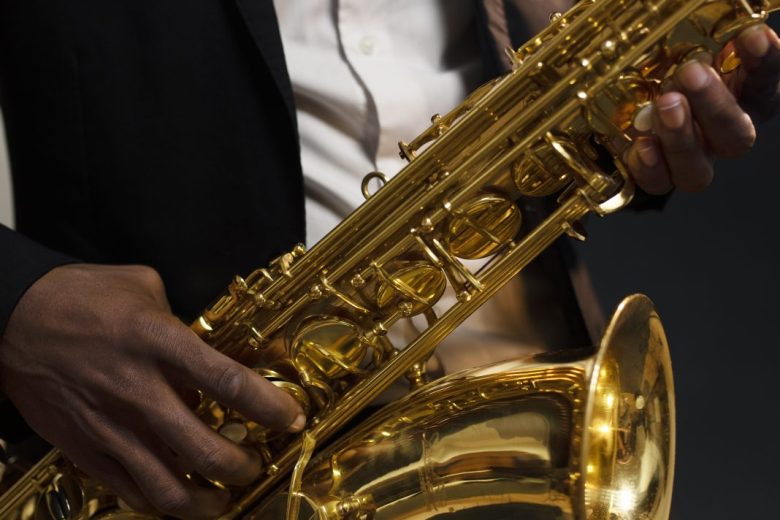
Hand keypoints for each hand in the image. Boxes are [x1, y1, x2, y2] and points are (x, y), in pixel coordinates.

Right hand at [0, 264, 304, 517]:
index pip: (228, 382)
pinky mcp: (85, 448)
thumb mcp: (143, 286)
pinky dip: (162, 503)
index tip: (291, 419)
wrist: (11, 318)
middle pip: (206, 449)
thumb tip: (208, 344)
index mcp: (159, 342)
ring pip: (168, 487)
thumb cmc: (80, 296)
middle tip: (255, 464)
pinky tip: (178, 497)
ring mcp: (110, 426)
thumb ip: (182, 319)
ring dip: (207, 502)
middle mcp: (138, 390)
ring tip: (223, 498)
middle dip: (243, 466)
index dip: (269, 407)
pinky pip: (131, 491)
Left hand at [626, 24, 779, 193]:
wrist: (629, 88)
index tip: (752, 37)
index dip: (765, 62)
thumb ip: (715, 28)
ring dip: (682, 139)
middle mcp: (721, 134)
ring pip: (697, 170)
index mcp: (744, 96)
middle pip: (735, 137)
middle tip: (691, 73)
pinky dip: (651, 167)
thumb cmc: (670, 58)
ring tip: (665, 104)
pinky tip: (642, 144)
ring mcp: (689, 158)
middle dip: (715, 105)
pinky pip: (657, 183)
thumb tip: (731, 17)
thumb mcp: (692, 38)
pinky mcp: (653, 171)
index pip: (766, 83)